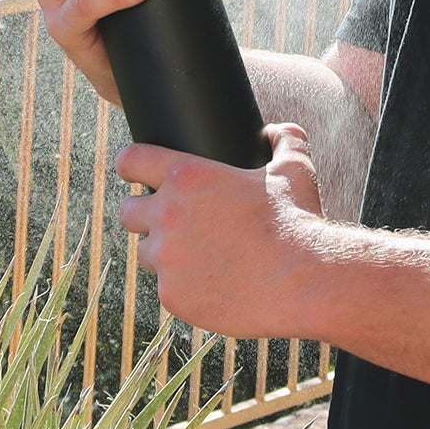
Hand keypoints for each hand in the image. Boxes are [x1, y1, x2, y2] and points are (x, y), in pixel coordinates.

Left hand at [120, 123, 328, 335]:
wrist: (301, 281)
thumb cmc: (297, 221)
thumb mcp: (295, 169)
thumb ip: (285, 140)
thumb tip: (277, 131)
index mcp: (187, 177)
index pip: (131, 160)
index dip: (130, 164)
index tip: (133, 171)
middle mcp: (167, 216)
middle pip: (127, 212)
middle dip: (143, 214)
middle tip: (170, 221)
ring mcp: (166, 260)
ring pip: (147, 254)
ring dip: (164, 252)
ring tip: (197, 256)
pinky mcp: (172, 296)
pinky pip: (167, 288)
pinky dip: (184, 286)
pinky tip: (212, 284)